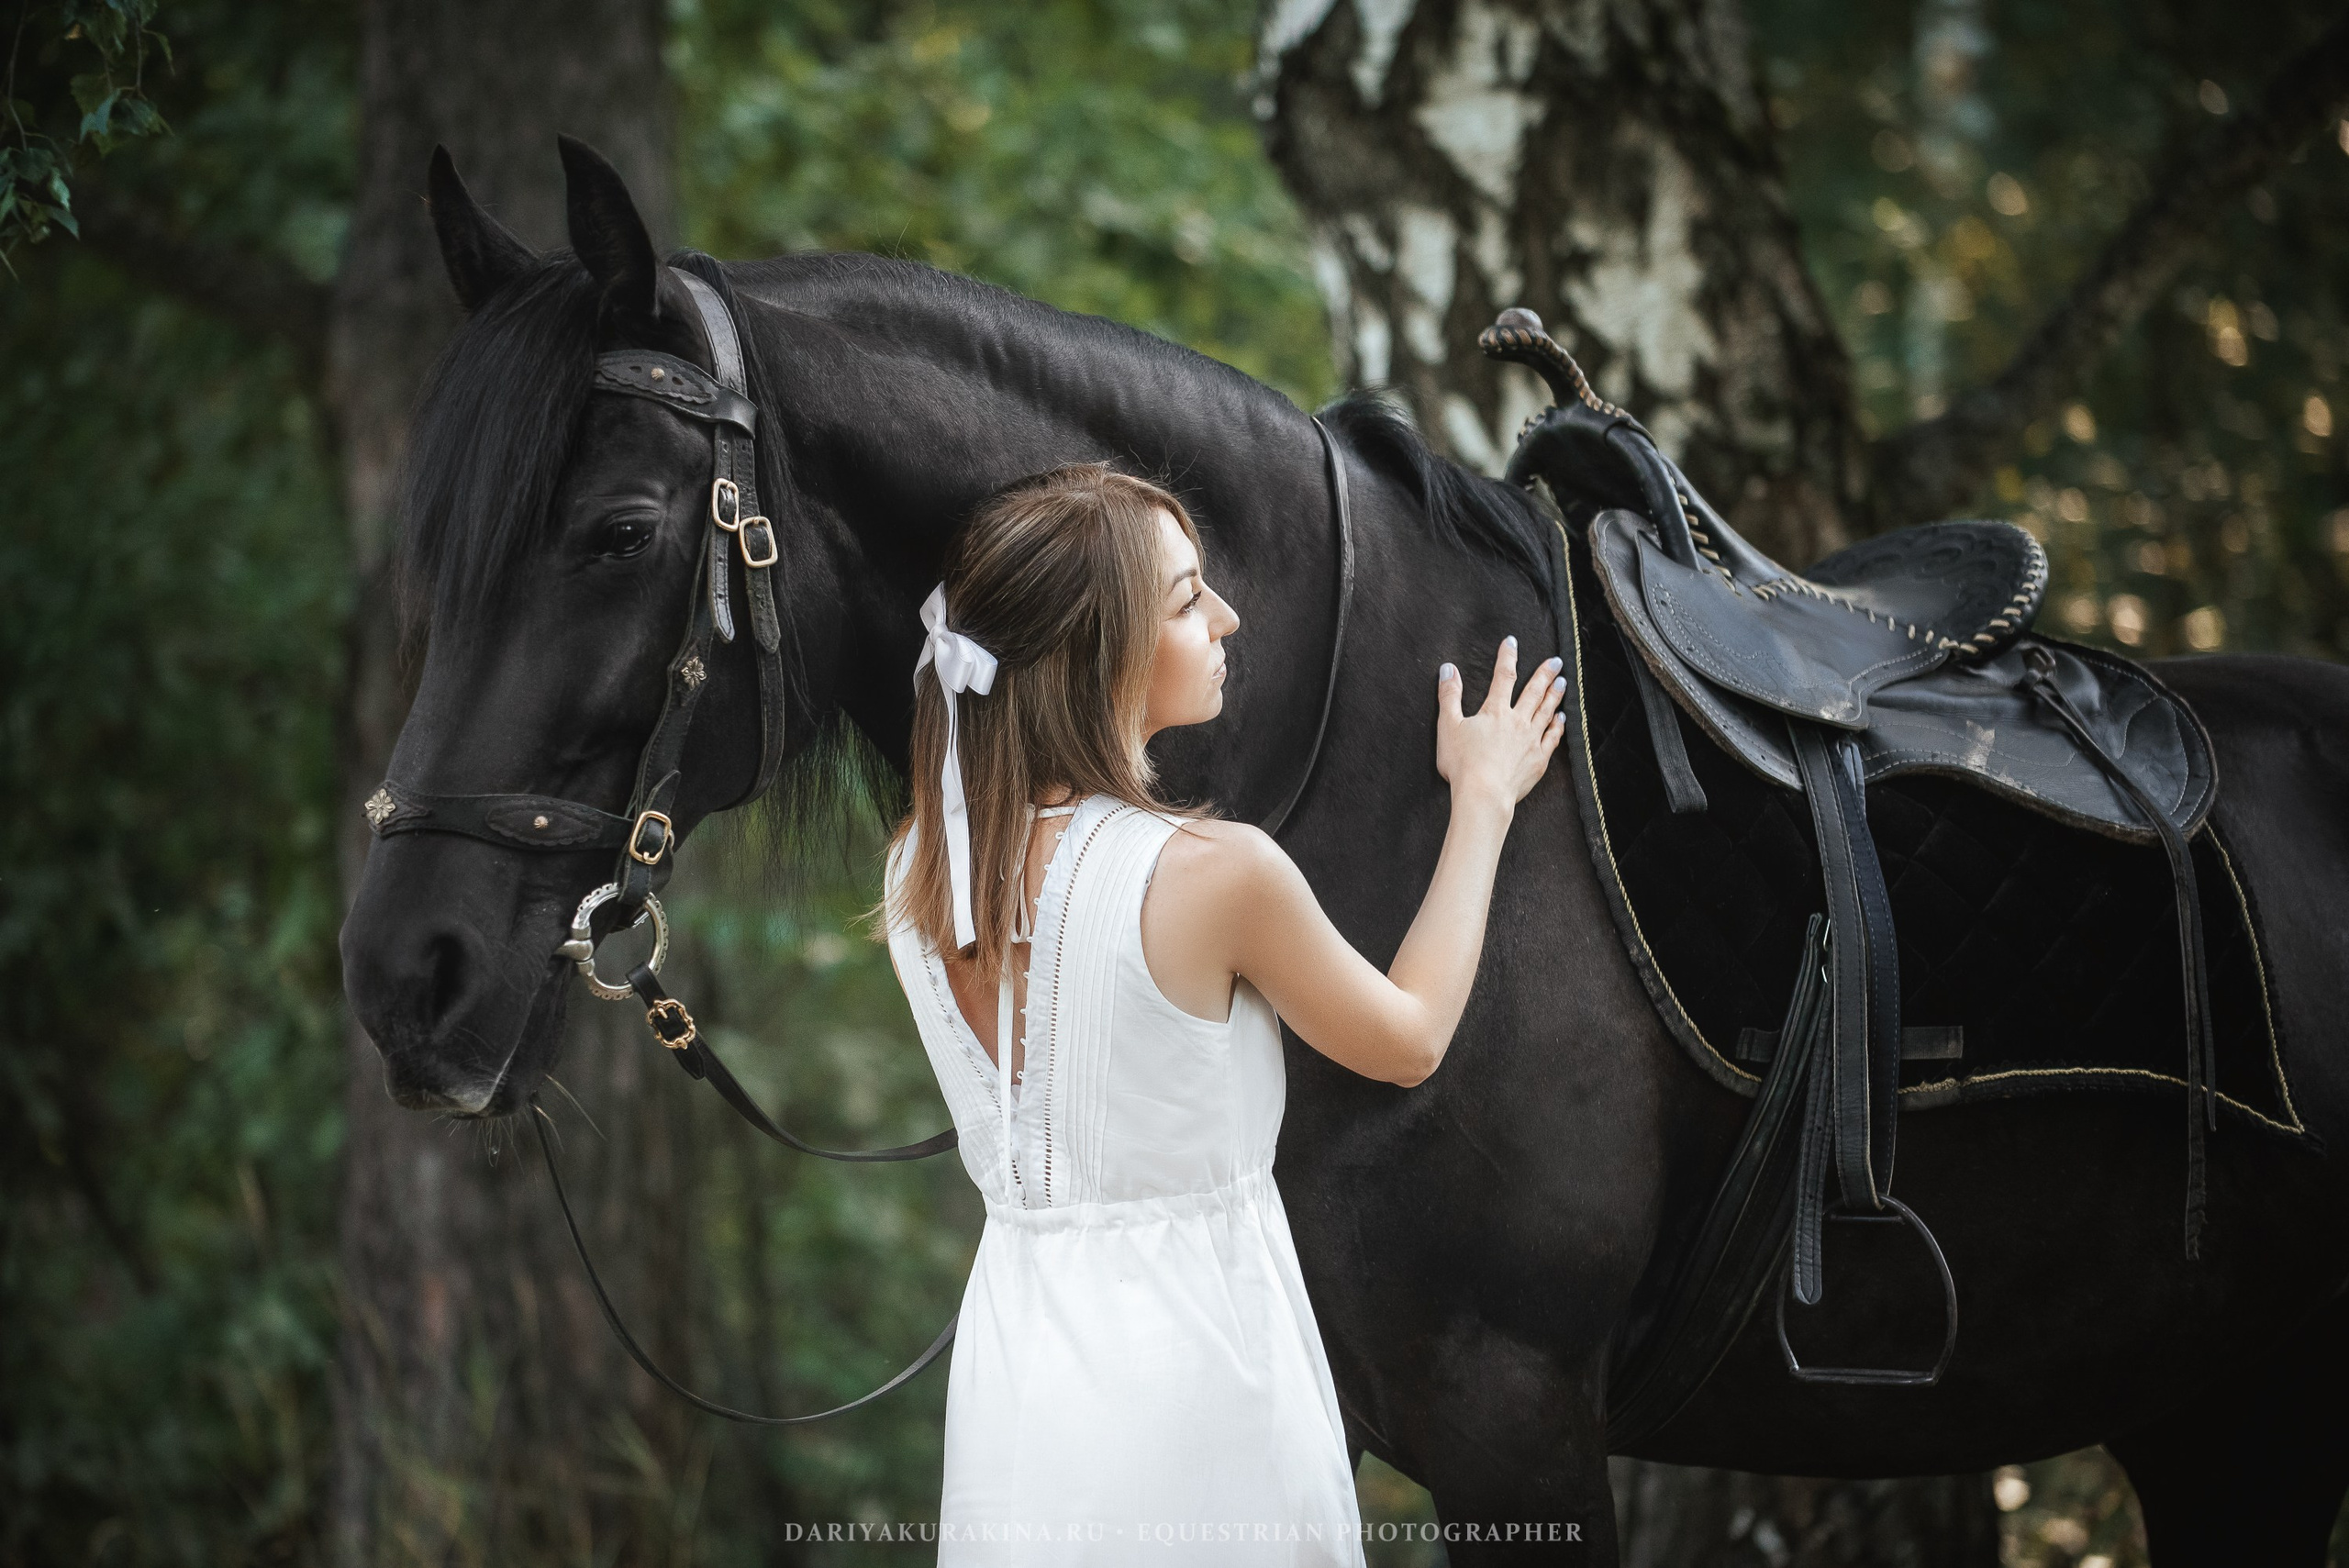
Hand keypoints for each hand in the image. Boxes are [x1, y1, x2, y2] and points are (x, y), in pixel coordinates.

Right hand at [1434, 637, 1565, 811]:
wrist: (1484, 795)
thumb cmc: (1463, 764)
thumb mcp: (1448, 727)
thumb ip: (1449, 696)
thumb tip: (1448, 670)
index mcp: (1495, 711)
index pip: (1503, 676)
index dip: (1507, 657)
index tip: (1512, 642)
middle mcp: (1517, 721)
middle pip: (1534, 691)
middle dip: (1544, 673)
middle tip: (1556, 661)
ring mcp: (1530, 740)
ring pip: (1546, 711)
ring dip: (1555, 695)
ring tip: (1563, 682)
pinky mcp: (1538, 760)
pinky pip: (1552, 738)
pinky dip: (1557, 726)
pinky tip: (1561, 718)